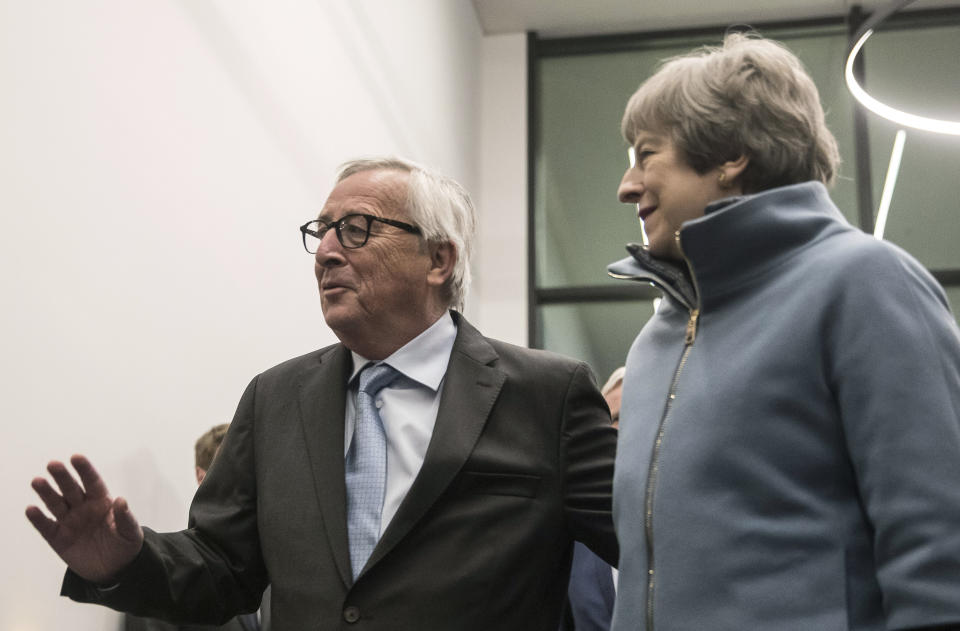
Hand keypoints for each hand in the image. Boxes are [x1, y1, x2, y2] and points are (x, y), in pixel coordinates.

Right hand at [26, 454, 142, 583]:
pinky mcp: (58, 538)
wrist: (115, 569)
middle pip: (71, 489)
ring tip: (38, 481)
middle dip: (63, 477)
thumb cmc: (125, 544)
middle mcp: (83, 507)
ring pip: (56, 504)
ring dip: (46, 493)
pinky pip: (46, 526)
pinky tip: (31, 509)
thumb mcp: (130, 532)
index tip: (76, 457)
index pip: (92, 482)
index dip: (85, 470)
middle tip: (53, 464)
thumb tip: (121, 500)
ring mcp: (69, 522)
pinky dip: (38, 519)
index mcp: (102, 501)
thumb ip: (125, 517)